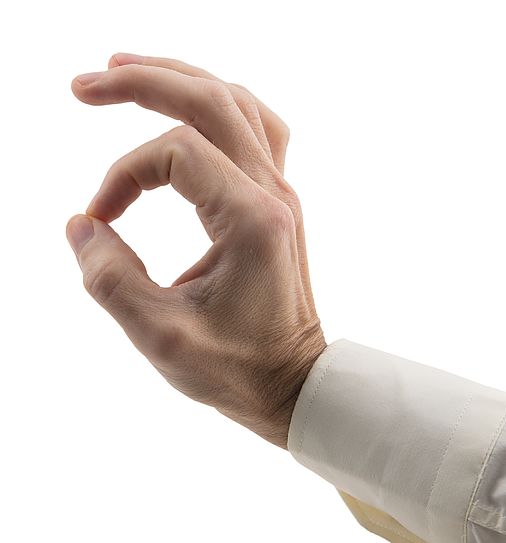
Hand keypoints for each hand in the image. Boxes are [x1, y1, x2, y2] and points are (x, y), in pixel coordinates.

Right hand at [66, 53, 325, 447]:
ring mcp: (282, 193)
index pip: (176, 153)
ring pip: (237, 104)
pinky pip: (257, 129)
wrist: (295, 382)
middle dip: (144, 81)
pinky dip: (219, 105)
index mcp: (252, 220)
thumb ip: (112, 279)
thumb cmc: (238, 369)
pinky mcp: (278, 202)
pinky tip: (190, 107)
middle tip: (86, 85)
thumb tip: (82, 226)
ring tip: (129, 69)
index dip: (123, 175)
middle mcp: (274, 194)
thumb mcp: (163, 337)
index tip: (99, 219)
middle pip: (211, 100)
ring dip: (183, 79)